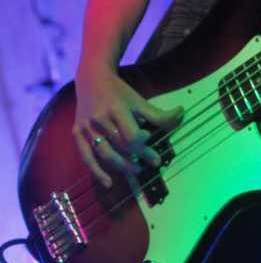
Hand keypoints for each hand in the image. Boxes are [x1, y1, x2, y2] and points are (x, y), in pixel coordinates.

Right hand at [73, 66, 182, 187]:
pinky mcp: (77, 134)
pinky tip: (109, 182)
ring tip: (136, 170)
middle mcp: (99, 120)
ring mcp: (86, 128)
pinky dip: (97, 172)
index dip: (143, 142)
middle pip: (120, 146)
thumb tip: (181, 114)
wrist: (91, 80)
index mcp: (116, 109)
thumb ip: (157, 113)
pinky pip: (86, 157)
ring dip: (122, 166)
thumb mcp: (138, 100)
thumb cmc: (118, 91)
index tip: (149, 139)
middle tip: (153, 162)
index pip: (131, 135)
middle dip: (138, 156)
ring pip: (105, 154)